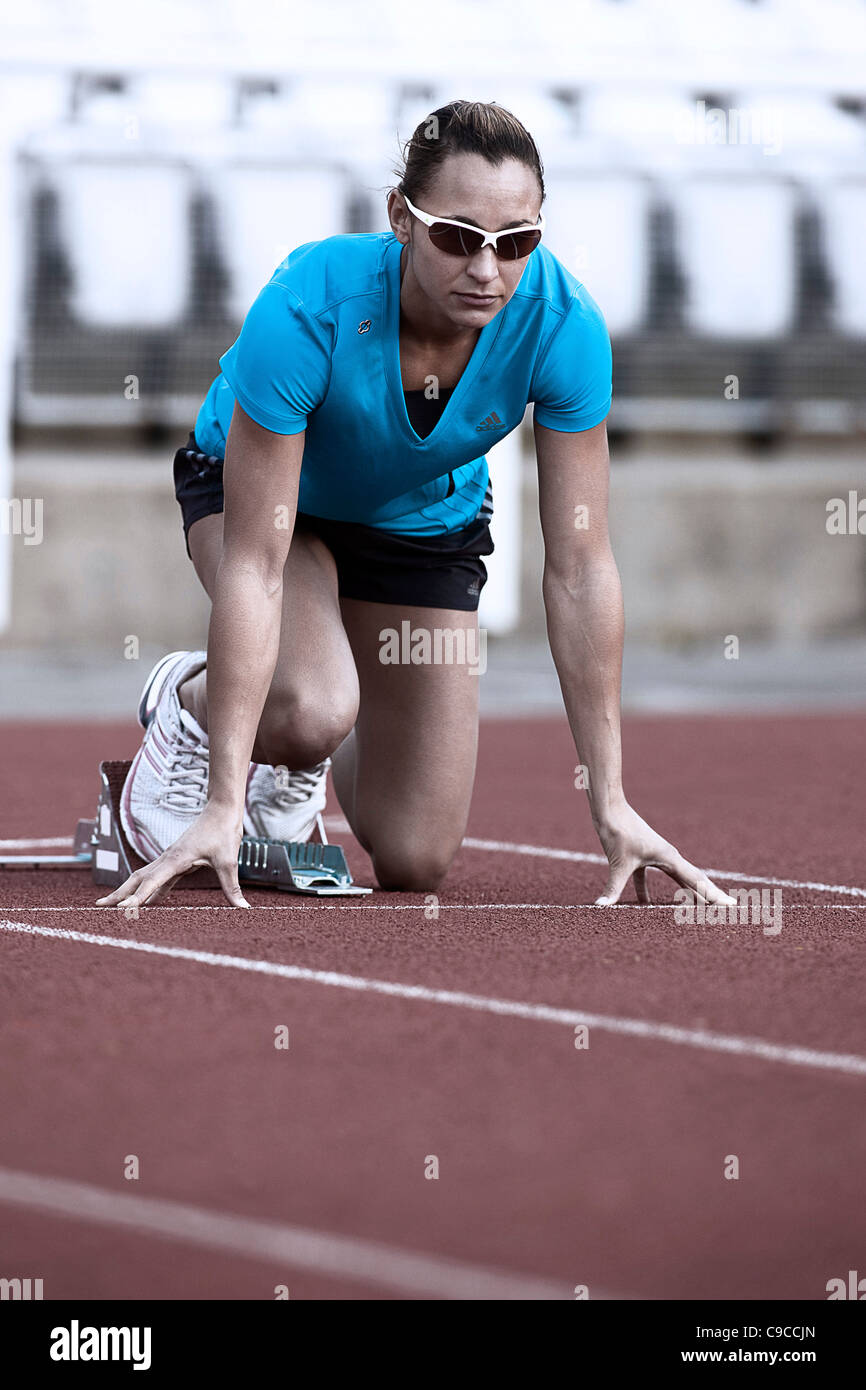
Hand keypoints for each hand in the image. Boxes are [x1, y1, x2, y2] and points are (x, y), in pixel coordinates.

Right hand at [95, 801, 249, 909]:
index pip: (151, 882)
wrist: (222, 809)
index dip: (137, 897)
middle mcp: (167, 859)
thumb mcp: (229, 860)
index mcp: (175, 859)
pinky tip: (146, 903)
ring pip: (143, 877)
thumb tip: (244, 908)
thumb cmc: (223, 831)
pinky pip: (158, 879)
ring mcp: (170, 859)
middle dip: (118, 893)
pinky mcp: (177, 861)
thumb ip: (232, 886)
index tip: (123, 910)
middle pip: (137, 879)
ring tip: (114, 906)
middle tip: (99, 906)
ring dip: (128, 891)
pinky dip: (148, 891)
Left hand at [593, 801, 735, 907]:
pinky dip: (646, 892)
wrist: (609, 809)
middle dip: (710, 894)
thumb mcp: (619, 862)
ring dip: (687, 892)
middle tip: (729, 906)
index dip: (713, 895)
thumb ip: (614, 887)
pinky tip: (644, 905)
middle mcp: (668, 857)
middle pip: (695, 880)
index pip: (697, 882)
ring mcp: (655, 856)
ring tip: (698, 906)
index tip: (731, 904)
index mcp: (670, 858)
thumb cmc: (618, 831)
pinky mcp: (639, 857)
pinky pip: (647, 879)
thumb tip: (602, 906)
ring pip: (676, 878)